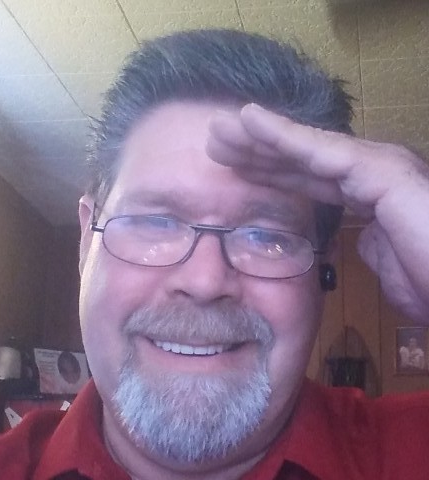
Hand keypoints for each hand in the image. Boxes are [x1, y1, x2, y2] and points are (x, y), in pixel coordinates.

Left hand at [207, 104, 428, 320]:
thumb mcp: (390, 267)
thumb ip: (369, 246)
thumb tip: (356, 238)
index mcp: (366, 199)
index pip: (308, 182)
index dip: (270, 174)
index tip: (233, 171)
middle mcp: (369, 177)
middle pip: (300, 162)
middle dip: (256, 152)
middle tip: (216, 142)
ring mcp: (377, 171)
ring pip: (306, 149)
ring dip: (261, 137)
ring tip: (222, 126)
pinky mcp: (384, 173)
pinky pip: (323, 152)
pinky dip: (284, 136)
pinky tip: (251, 122)